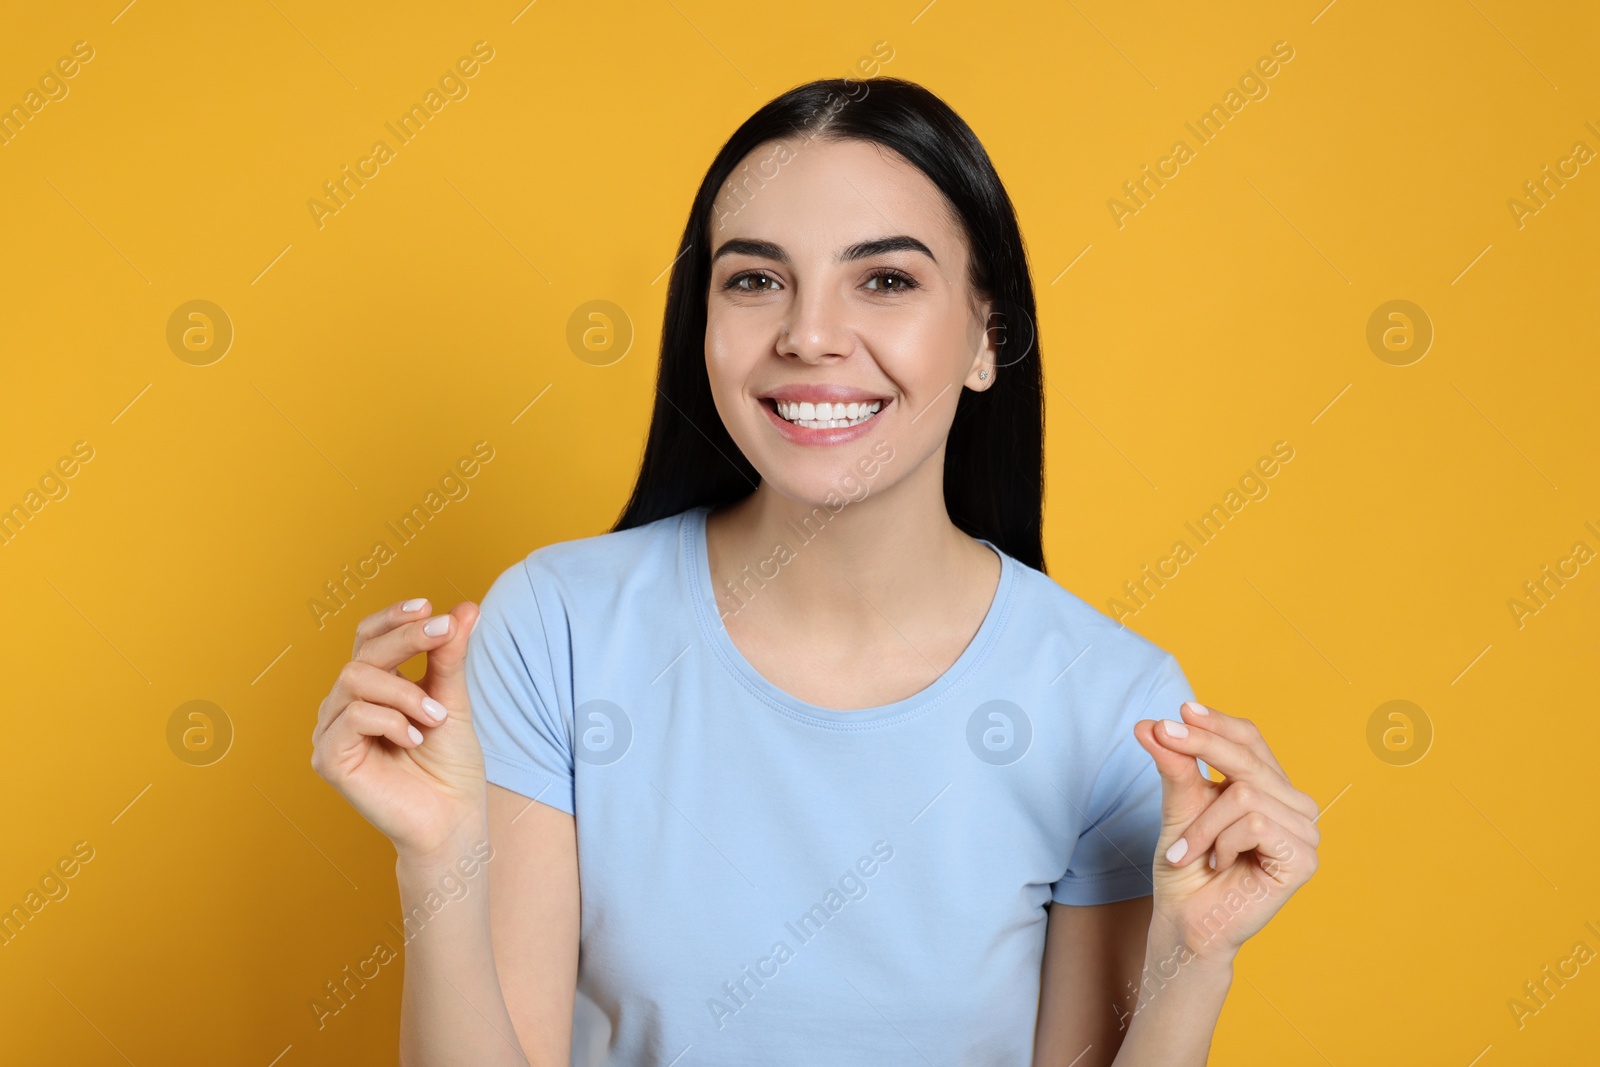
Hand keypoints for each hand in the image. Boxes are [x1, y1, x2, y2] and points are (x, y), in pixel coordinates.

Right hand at [311, 597, 488, 861]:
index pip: (368, 637)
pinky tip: (414, 739)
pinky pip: (352, 716)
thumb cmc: (450, 764)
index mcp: (370, 688)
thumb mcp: (451, 699)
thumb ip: (450, 655)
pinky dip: (390, 720)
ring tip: (435, 717)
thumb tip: (466, 608)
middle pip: (363, 652)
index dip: (393, 617)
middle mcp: (343, 705)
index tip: (430, 606)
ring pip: (355, 679)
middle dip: (408, 638)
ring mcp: (332, 732)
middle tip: (446, 633)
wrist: (452, 817)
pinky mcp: (328, 759)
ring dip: (404, 691)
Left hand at [1133, 700, 1320, 963]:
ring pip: (1245, 794)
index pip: (1251, 740)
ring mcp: (1305, 832)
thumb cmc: (1186, 868)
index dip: (1217, 723)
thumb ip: (1175, 767)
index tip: (1180, 709)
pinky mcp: (1304, 859)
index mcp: (1271, 787)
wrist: (1186, 921)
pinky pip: (1254, 823)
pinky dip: (1222, 842)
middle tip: (1160, 737)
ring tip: (1189, 852)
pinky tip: (1218, 864)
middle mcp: (1295, 805)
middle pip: (1248, 758)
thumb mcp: (1178, 808)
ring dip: (1203, 824)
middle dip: (1199, 747)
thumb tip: (1149, 725)